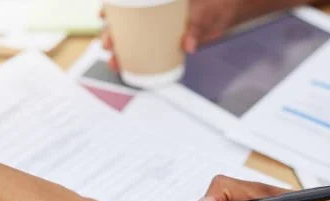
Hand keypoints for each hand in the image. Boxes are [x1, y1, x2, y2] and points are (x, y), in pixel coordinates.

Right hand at [101, 0, 240, 70]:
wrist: (228, 12)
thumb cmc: (215, 5)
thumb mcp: (204, 14)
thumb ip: (196, 27)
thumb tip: (188, 45)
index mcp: (158, 2)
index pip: (129, 2)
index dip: (111, 8)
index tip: (102, 16)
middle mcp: (154, 12)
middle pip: (124, 22)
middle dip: (111, 34)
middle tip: (108, 45)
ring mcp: (157, 27)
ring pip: (131, 37)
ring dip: (120, 50)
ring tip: (114, 61)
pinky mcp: (165, 40)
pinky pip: (146, 49)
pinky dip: (135, 58)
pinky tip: (126, 66)